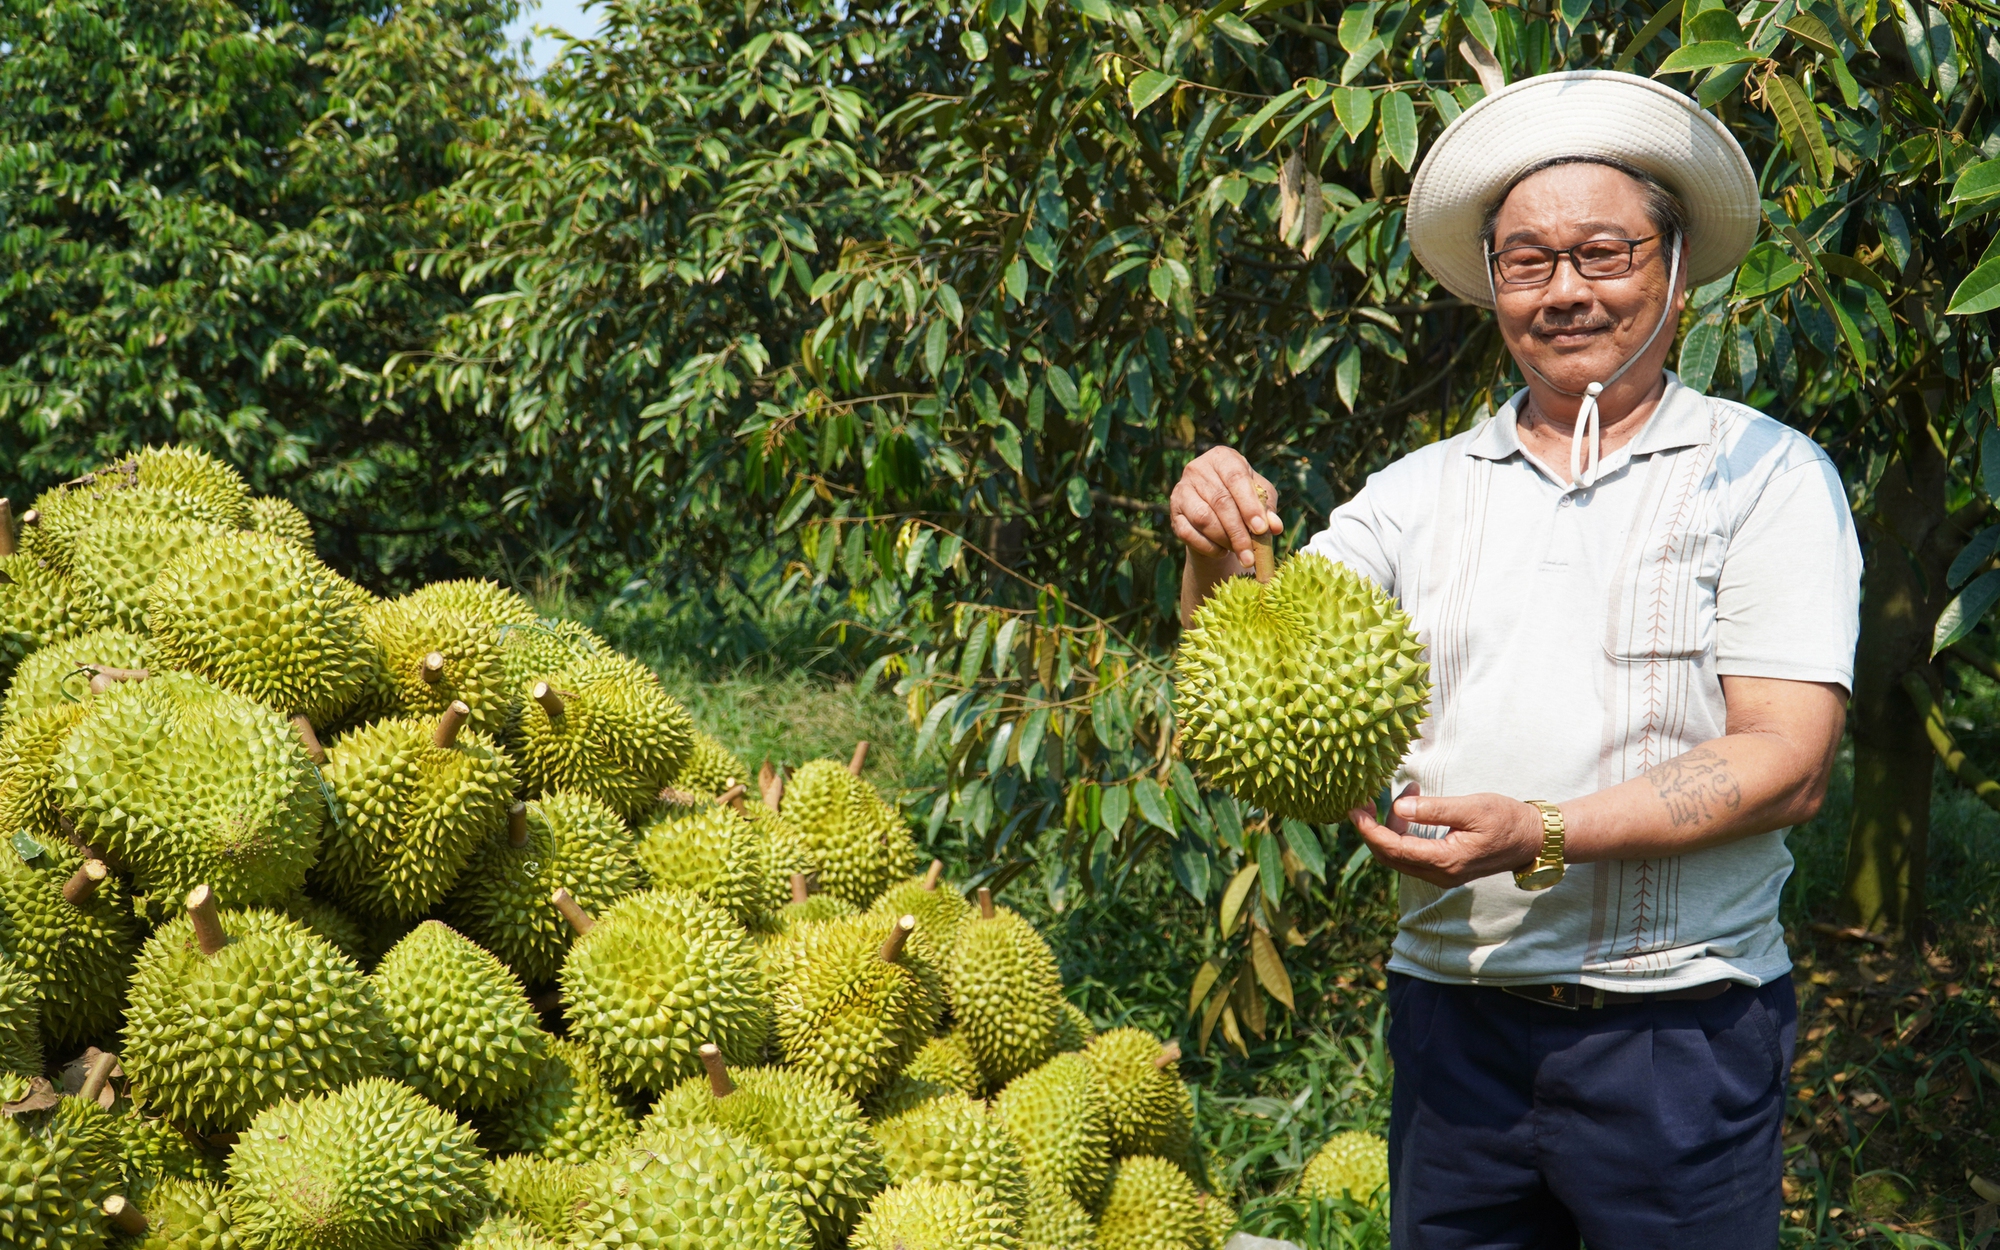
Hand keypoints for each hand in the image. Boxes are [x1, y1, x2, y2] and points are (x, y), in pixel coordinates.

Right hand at [1170, 447, 1283, 572]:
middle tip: (1250, 554)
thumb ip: (1268, 510)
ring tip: (1239, 553)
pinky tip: (1221, 552)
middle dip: (1238, 531)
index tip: (1261, 529)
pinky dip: (1207, 546)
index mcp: (1222, 458)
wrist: (1216, 509)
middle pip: (1220, 501)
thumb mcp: (1260, 499)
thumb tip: (1274, 527)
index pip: (1236, 478)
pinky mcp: (1173, 512)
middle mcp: (1198, 468)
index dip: (1249, 505)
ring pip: (1203, 518)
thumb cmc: (1243, 498)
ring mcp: (1182, 490)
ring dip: (1224, 539)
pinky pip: (1188, 533)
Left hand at [1349, 785, 1546, 888]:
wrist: (1533, 839)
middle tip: (1364, 801)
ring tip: (1407, 793)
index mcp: (1446, 860)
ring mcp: (1442, 874)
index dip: (1369, 831)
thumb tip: (1398, 807)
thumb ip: (1434, 809)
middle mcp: (1440, 874)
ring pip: (1400, 856)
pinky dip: (1404, 831)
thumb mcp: (1471, 808)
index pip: (1394, 850)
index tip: (1354, 810)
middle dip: (1372, 830)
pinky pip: (1412, 853)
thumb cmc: (1506, 819)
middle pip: (1390, 857)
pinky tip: (1412, 807)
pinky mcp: (1445, 868)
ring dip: (1391, 827)